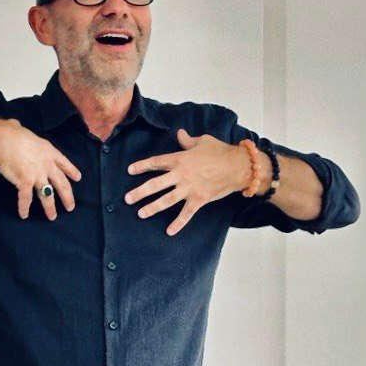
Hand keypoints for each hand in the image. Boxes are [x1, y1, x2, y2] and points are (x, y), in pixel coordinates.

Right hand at [0, 120, 81, 219]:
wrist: (0, 140)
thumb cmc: (9, 133)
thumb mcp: (21, 129)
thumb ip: (21, 130)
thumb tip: (15, 125)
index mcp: (48, 151)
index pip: (64, 163)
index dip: (72, 171)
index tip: (78, 178)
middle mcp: (47, 165)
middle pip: (62, 184)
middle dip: (68, 197)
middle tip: (71, 207)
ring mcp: (38, 175)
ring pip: (48, 196)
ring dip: (50, 208)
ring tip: (52, 217)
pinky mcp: (26, 183)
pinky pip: (26, 199)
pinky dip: (24, 208)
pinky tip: (24, 215)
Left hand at [125, 129, 249, 235]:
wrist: (237, 166)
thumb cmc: (221, 152)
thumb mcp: (202, 141)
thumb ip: (188, 141)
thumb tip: (179, 134)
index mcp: (180, 159)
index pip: (156, 162)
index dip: (142, 166)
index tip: (130, 171)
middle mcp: (181, 175)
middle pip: (156, 184)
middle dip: (140, 192)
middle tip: (127, 199)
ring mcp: (189, 188)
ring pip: (167, 200)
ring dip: (152, 207)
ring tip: (141, 214)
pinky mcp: (199, 199)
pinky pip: (186, 214)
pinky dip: (178, 223)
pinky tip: (169, 231)